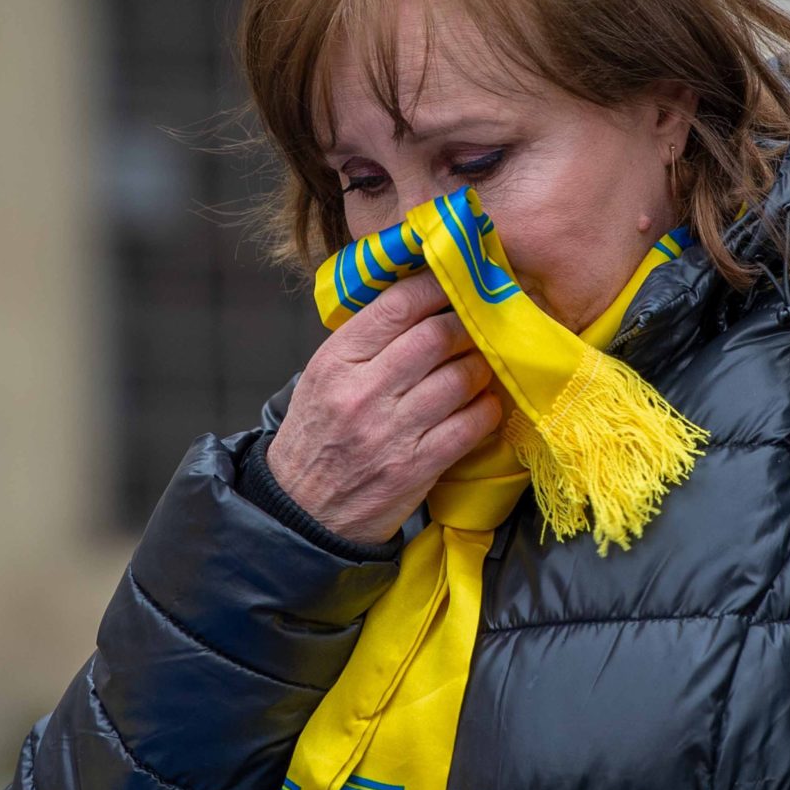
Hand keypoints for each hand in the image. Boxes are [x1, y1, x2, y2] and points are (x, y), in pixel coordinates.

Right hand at [269, 270, 503, 544]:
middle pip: (437, 336)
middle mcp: (362, 392)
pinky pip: (470, 425)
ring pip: (460, 378)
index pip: (397, 306)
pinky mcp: (416, 468)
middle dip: (468, 324)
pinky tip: (485, 403)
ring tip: (482, 364)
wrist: (303, 510)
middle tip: (480, 323)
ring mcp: (391, 432)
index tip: (457, 280)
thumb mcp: (323, 377)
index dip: (436, 285)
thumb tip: (422, 299)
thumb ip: (366, 341)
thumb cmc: (318, 435)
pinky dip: (486, 409)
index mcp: (336, 361)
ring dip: (482, 366)